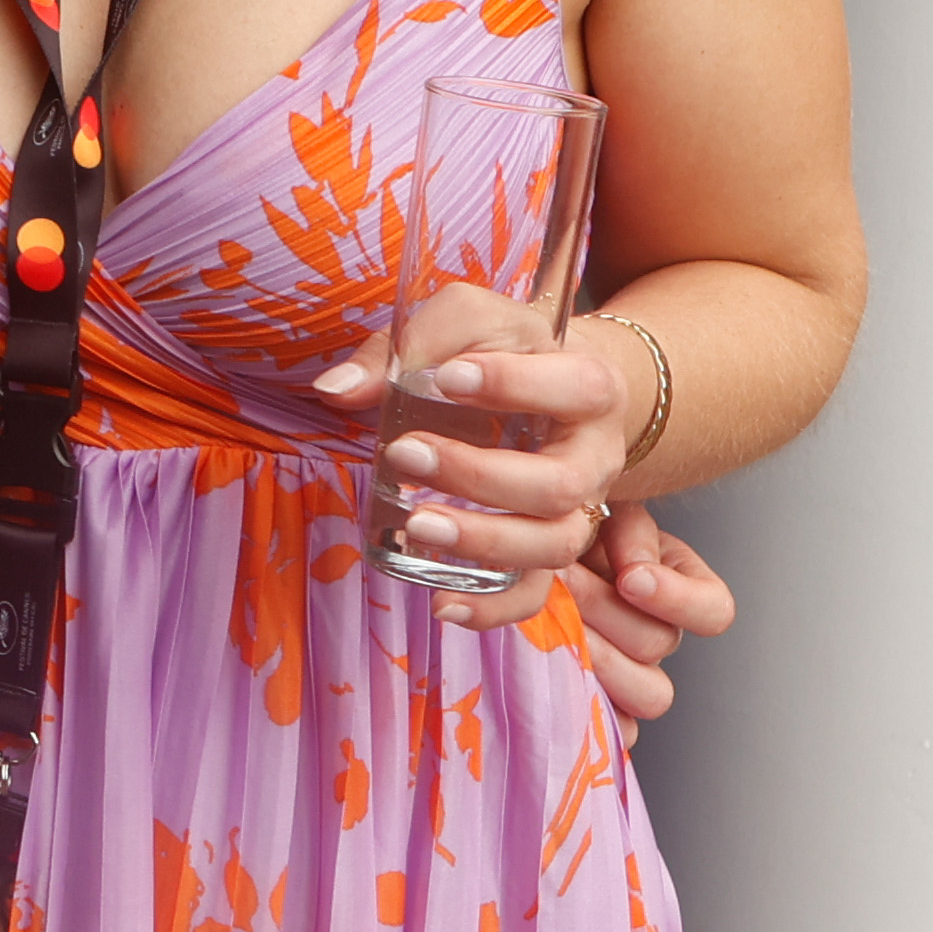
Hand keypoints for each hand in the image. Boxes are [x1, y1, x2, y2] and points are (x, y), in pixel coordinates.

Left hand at [311, 295, 635, 590]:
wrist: (544, 383)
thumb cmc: (499, 349)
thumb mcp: (464, 321)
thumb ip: (411, 345)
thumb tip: (338, 391)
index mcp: (590, 388)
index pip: (575, 388)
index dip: (514, 385)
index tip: (446, 378)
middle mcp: (594, 457)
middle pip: (558, 484)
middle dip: (478, 476)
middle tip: (406, 453)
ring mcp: (576, 510)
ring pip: (554, 544)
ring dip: (483, 541)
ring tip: (415, 524)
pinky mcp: (545, 551)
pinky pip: (535, 594)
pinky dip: (492, 610)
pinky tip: (441, 604)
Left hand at [555, 504, 735, 740]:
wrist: (512, 554)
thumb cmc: (559, 528)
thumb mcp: (599, 510)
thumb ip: (628, 531)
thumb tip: (639, 570)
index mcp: (674, 584)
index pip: (714, 610)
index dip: (679, 599)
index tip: (631, 578)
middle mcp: (658, 634)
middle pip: (659, 645)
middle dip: (604, 609)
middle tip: (561, 580)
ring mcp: (631, 676)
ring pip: (648, 695)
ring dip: (597, 656)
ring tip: (552, 622)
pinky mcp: (599, 706)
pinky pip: (615, 731)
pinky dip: (590, 709)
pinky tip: (554, 675)